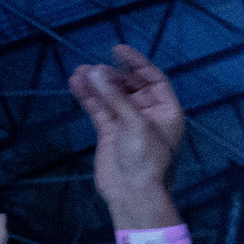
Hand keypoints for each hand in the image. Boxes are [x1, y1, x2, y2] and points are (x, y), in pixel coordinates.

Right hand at [67, 46, 186, 222]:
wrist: (133, 194)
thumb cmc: (146, 159)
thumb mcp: (135, 125)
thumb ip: (116, 98)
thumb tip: (97, 72)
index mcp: (167, 111)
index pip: (153, 80)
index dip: (137, 64)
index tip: (118, 49)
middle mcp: (149, 114)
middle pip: (130, 87)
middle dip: (112, 76)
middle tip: (93, 69)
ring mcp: (128, 123)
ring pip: (111, 97)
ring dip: (97, 84)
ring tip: (79, 73)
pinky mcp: (110, 132)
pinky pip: (99, 109)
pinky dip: (89, 97)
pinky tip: (76, 84)